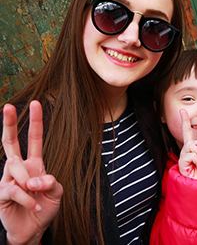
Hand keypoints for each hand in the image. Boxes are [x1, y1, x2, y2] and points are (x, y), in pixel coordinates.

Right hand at [0, 101, 62, 244]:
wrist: (33, 229)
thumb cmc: (44, 207)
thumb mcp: (55, 193)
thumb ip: (50, 182)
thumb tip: (35, 179)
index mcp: (34, 163)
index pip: (34, 138)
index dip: (35, 121)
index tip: (36, 103)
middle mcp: (19, 168)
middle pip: (10, 142)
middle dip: (9, 123)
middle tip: (8, 106)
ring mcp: (9, 179)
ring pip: (14, 166)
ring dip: (28, 179)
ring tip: (36, 191)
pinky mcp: (2, 193)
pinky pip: (13, 189)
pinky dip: (27, 198)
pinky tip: (34, 205)